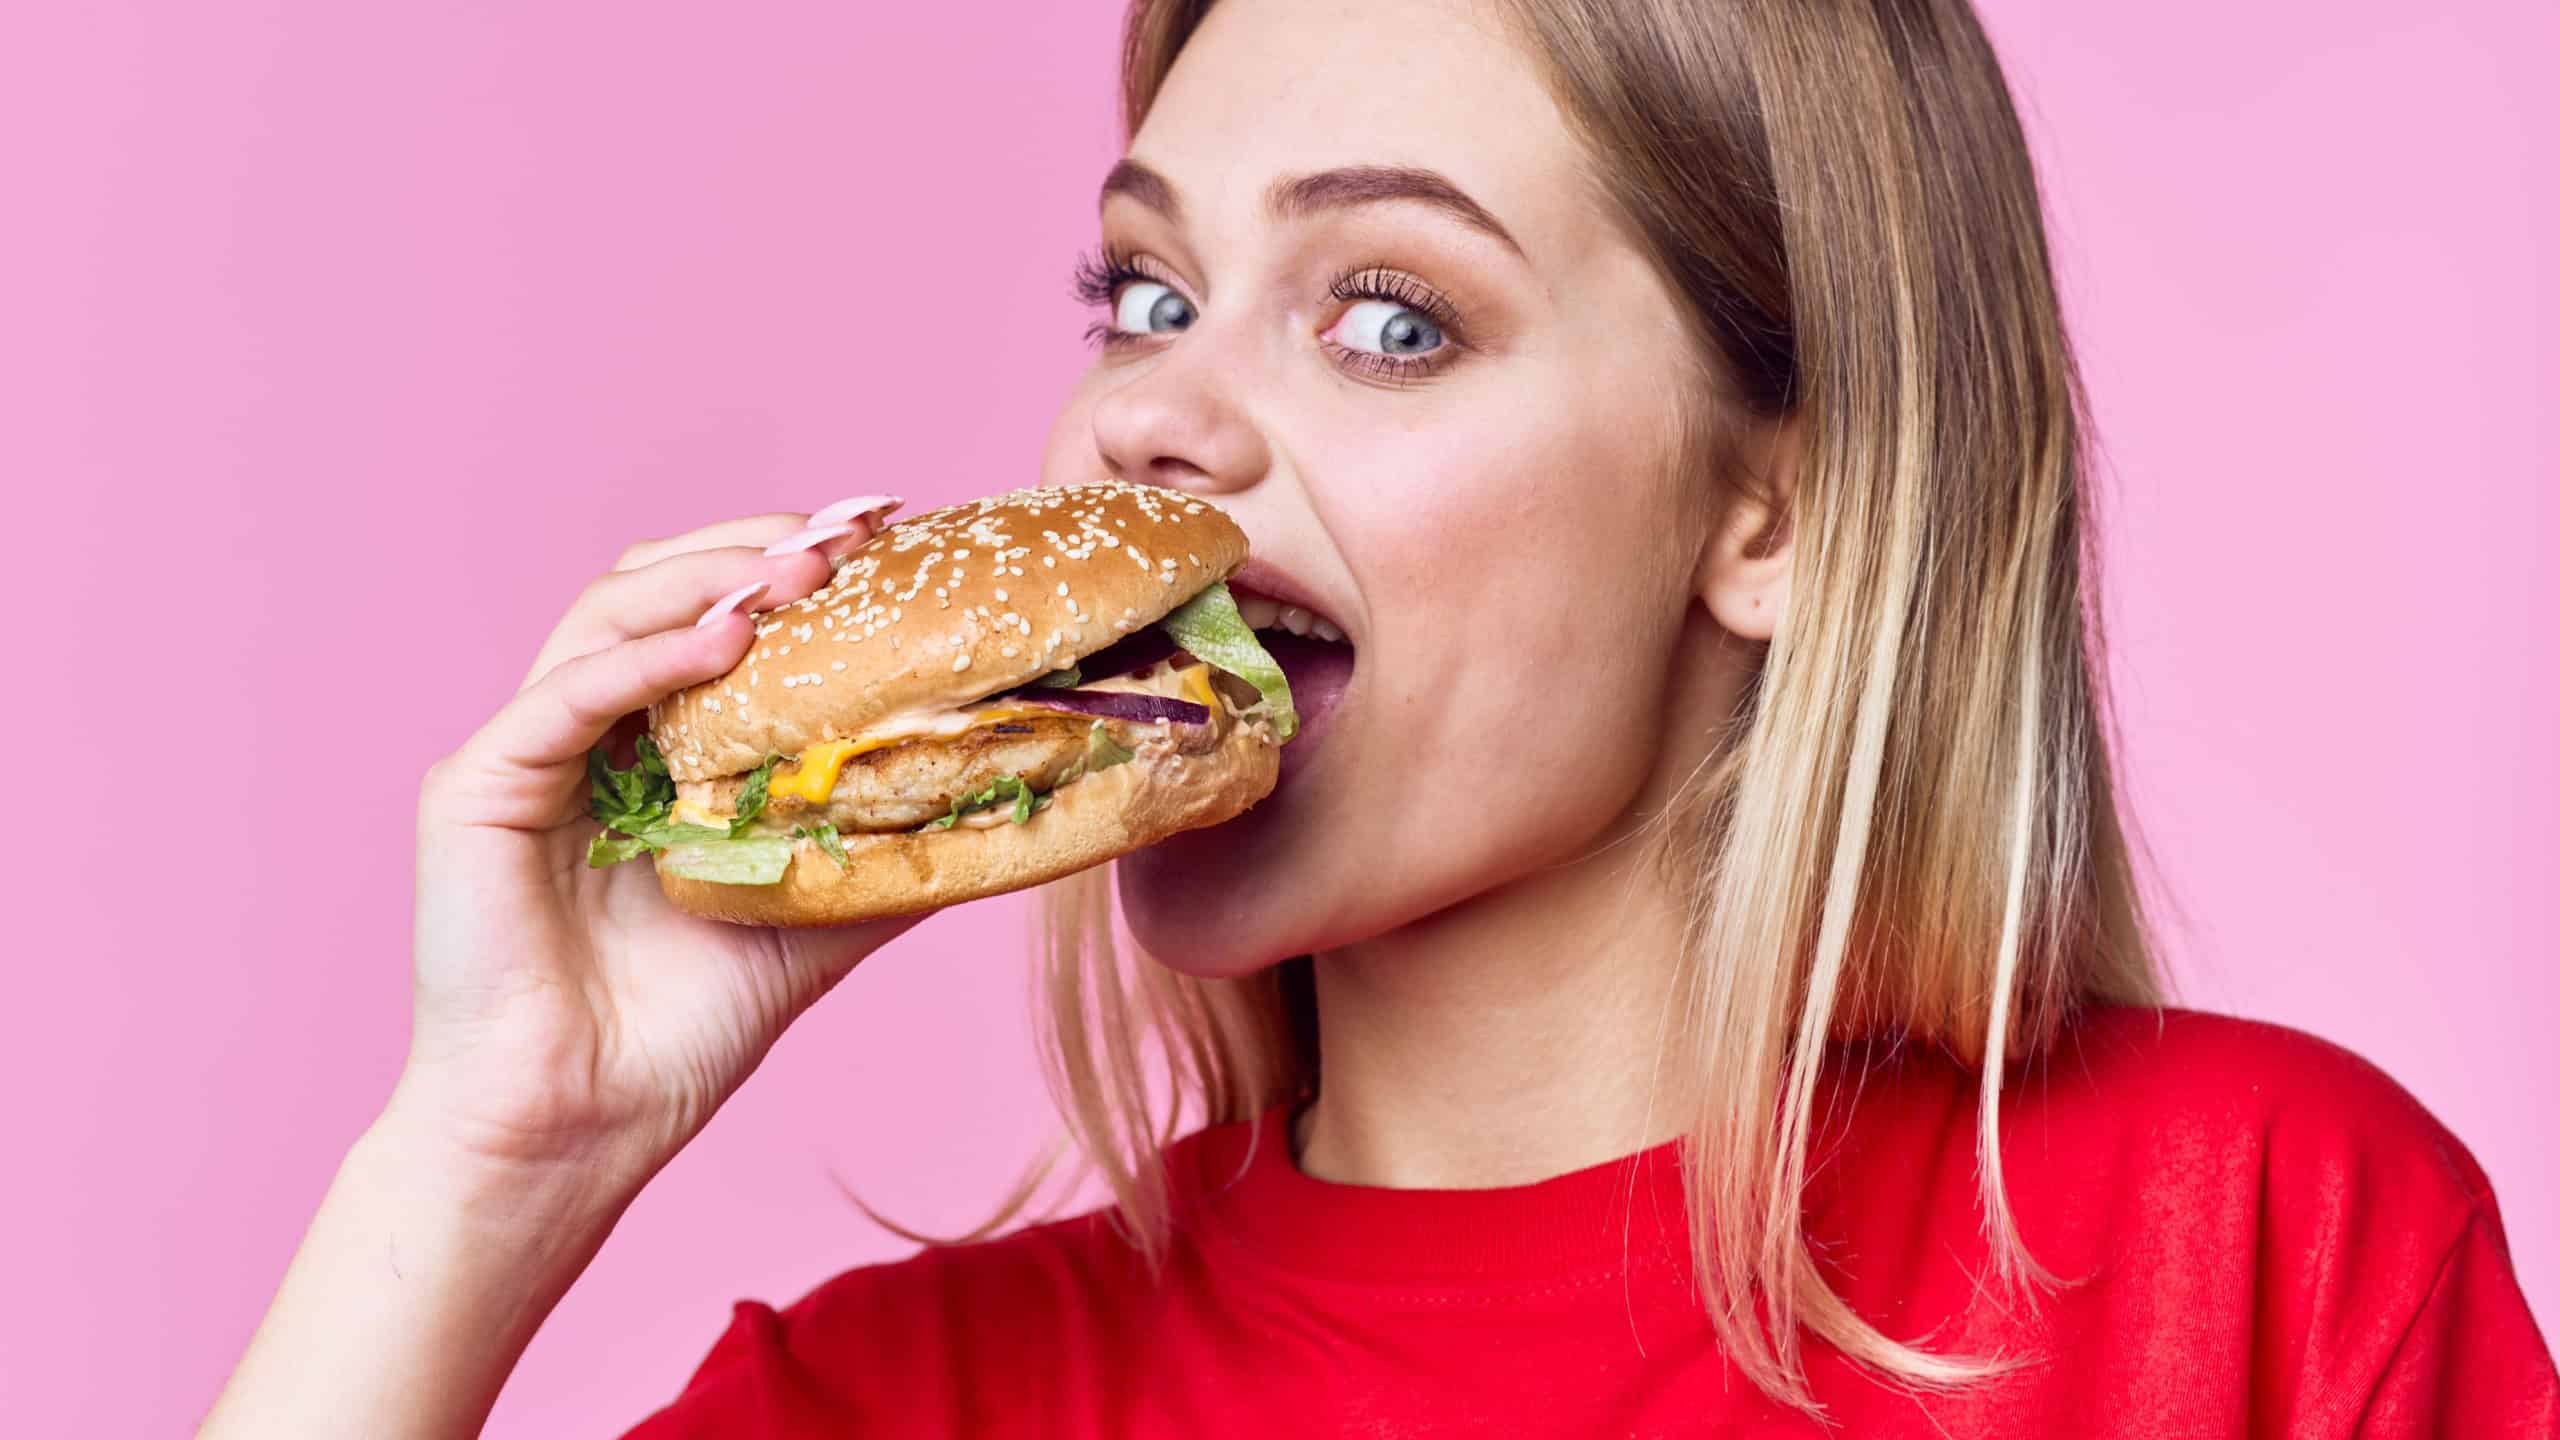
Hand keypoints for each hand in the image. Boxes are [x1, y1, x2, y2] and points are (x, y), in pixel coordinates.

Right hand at [398, 497, 914, 1192]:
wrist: (580, 1127)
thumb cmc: (679, 1030)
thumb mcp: (815, 914)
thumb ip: (885, 848)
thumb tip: (1001, 798)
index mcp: (649, 744)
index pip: (715, 613)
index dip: (792, 564)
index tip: (888, 532)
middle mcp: (581, 729)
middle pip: (660, 585)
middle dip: (760, 546)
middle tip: (856, 527)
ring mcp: (523, 751)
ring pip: (611, 614)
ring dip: (711, 580)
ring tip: (804, 570)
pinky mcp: (474, 788)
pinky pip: (565, 694)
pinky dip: (648, 658)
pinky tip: (726, 641)